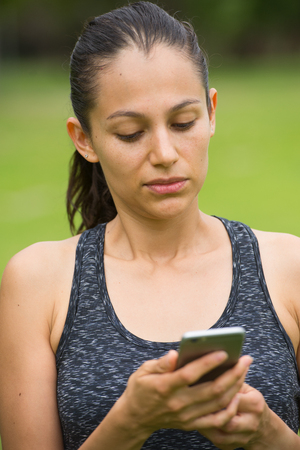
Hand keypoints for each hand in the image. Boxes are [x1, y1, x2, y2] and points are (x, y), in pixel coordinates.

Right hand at [117, 350, 252, 439]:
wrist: (135, 418)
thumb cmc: (140, 389)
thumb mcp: (143, 371)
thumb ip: (161, 364)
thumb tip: (175, 354)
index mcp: (165, 387)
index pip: (190, 374)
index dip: (208, 363)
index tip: (223, 352)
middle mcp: (178, 403)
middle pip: (212, 390)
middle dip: (232, 373)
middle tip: (245, 359)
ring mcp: (186, 416)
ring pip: (218, 403)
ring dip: (235, 386)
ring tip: (244, 371)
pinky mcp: (191, 424)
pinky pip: (216, 420)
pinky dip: (230, 409)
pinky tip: (237, 394)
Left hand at [198, 383, 270, 449]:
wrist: (263, 428)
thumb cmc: (250, 401)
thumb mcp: (247, 388)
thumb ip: (232, 379)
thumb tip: (216, 365)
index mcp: (254, 404)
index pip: (234, 398)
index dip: (217, 392)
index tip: (203, 384)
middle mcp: (250, 423)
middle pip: (227, 420)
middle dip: (210, 411)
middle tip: (194, 400)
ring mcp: (242, 438)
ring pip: (218, 433)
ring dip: (204, 422)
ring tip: (193, 410)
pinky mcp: (231, 446)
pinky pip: (215, 440)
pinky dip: (205, 431)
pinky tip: (197, 420)